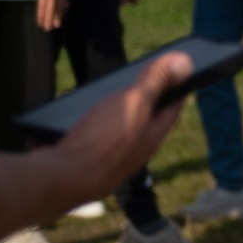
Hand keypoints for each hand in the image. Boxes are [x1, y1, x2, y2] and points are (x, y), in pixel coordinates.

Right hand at [51, 50, 193, 211]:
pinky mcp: (81, 160)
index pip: (171, 108)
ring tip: (102, 91)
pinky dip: (83, 120)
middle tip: (140, 77)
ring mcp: (106, 158)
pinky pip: (86, 134)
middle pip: (141, 118)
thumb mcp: (133, 102)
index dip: (176, 88)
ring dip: (107, 108)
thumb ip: (156, 82)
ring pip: (112, 127)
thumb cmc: (101, 142)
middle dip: (140, 97)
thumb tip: (185, 62)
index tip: (180, 72)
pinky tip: (73, 110)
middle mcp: (132, 151)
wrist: (58, 179)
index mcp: (150, 137)